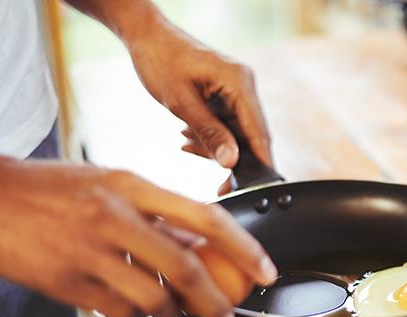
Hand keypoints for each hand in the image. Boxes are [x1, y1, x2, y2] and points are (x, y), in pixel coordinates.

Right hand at [0, 156, 277, 316]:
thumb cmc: (48, 190)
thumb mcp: (108, 186)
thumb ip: (153, 215)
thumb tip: (197, 244)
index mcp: (131, 185)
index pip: (204, 217)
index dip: (243, 247)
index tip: (264, 269)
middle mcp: (114, 217)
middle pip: (185, 268)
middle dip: (215, 302)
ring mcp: (89, 252)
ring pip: (154, 298)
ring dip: (169, 312)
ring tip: (168, 309)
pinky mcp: (68, 283)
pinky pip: (118, 313)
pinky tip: (127, 307)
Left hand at [126, 17, 271, 194]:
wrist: (145, 37)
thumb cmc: (160, 61)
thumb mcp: (181, 103)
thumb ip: (209, 134)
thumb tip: (231, 162)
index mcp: (240, 82)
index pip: (259, 131)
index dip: (261, 162)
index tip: (261, 189)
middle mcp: (244, 86)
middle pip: (251, 136)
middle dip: (234, 161)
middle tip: (222, 187)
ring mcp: (235, 92)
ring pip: (236, 134)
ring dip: (216, 147)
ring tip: (187, 147)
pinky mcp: (225, 96)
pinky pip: (225, 125)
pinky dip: (209, 136)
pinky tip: (187, 138)